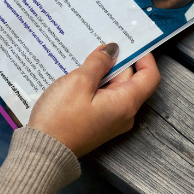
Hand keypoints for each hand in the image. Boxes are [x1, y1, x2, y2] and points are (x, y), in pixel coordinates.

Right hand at [28, 44, 160, 156]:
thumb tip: (111, 50)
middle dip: (116, 61)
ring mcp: (110, 119)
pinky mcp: (97, 122)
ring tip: (82, 60)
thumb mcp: (79, 82)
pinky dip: (94, 84)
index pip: (149, 76)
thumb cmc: (61, 119)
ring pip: (113, 87)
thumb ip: (98, 63)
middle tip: (97, 45)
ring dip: (101, 72)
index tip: (130, 42)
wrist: (43, 151)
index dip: (144, 56)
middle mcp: (123, 113)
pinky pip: (102, 97)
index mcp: (126, 103)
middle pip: (130, 79)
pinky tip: (77, 76)